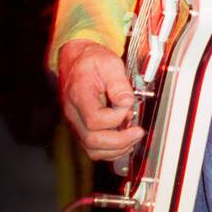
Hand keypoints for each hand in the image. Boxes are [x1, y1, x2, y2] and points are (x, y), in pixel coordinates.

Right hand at [58, 40, 143, 161]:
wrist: (77, 60)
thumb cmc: (93, 61)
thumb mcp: (109, 63)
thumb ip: (119, 82)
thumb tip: (128, 102)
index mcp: (78, 94)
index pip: (94, 120)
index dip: (116, 118)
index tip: (129, 105)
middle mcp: (73, 113)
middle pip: (92, 141)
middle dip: (119, 141)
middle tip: (138, 132)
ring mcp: (75, 123)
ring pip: (92, 150)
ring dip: (116, 149)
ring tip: (133, 138)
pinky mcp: (81, 129)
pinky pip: (93, 149)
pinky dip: (110, 151)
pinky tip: (124, 142)